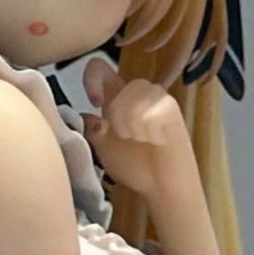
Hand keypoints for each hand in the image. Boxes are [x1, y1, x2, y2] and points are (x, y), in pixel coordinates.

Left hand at [81, 56, 191, 204]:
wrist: (162, 186)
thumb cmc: (135, 166)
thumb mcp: (102, 147)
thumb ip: (91, 128)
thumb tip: (82, 114)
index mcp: (117, 97)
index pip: (99, 68)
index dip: (91, 78)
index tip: (95, 102)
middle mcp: (137, 92)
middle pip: (119, 88)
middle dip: (118, 118)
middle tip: (128, 138)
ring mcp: (157, 98)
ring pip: (134, 100)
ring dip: (133, 127)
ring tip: (143, 140)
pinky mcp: (171, 109)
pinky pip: (150, 114)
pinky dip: (149, 134)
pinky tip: (157, 141)